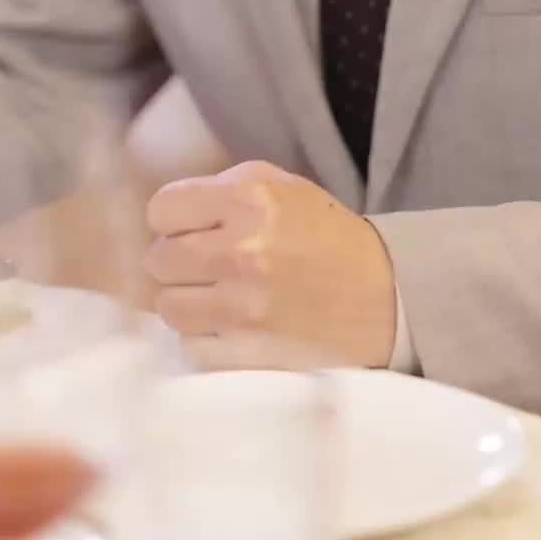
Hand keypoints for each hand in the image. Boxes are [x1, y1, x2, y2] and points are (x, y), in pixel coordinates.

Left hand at [145, 161, 396, 370]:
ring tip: (221, 296)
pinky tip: (236, 324)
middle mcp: (240, 251)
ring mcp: (242, 307)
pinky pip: (191, 347)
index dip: (173, 219)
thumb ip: (220, 188)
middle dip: (179, 260)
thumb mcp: (281, 186)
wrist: (382, 295)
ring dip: (189, 301)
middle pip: (158, 260)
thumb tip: (163, 216)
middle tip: (208, 264)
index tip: (192, 227)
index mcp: (248, 200)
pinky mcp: (247, 353)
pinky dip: (207, 338)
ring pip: (168, 307)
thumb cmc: (324, 235)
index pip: (161, 209)